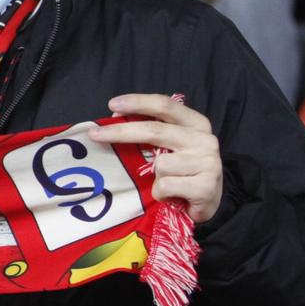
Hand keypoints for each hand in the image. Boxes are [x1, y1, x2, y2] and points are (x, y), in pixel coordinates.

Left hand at [89, 94, 225, 224]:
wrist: (210, 203)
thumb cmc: (184, 171)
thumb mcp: (173, 146)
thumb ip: (153, 131)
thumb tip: (115, 119)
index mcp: (196, 123)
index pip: (165, 105)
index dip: (138, 102)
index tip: (112, 104)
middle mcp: (204, 139)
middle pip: (155, 130)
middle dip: (121, 132)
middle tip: (95, 135)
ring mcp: (208, 163)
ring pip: (160, 165)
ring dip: (153, 178)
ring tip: (167, 184)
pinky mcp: (206, 187)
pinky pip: (164, 186)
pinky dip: (161, 193)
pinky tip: (173, 196)